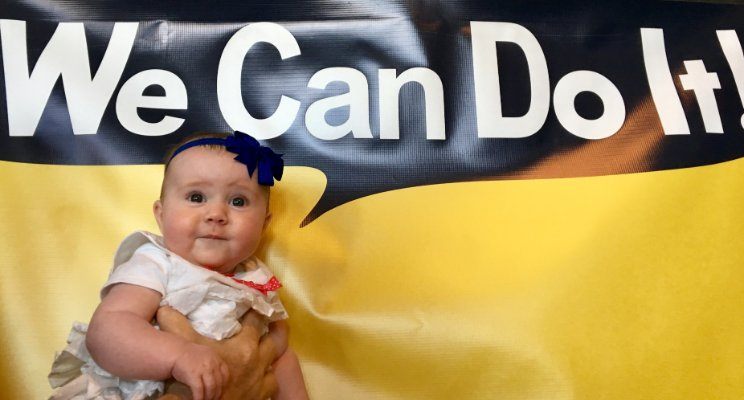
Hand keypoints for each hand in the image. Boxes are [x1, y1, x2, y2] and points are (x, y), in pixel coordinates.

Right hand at [157, 306, 286, 399]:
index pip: (258, 320)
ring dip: (274, 354)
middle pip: (278, 339)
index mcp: (245, 346)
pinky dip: (269, 376)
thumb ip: (177, 326)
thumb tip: (164, 308)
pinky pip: (272, 382)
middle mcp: (259, 360)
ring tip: (270, 347)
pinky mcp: (262, 395)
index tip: (262, 300)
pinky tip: (263, 374)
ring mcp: (262, 379)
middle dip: (277, 328)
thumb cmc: (198, 379)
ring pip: (278, 361)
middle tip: (276, 320)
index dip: (259, 309)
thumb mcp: (186, 349)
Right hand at [171, 342, 228, 399]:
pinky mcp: (193, 375)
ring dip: (209, 397)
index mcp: (216, 358)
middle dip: (217, 394)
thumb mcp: (205, 356)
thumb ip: (213, 365)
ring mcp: (203, 368)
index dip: (224, 386)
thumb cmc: (189, 356)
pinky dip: (199, 398)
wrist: (175, 352)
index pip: (225, 375)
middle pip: (219, 383)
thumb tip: (217, 381)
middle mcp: (212, 363)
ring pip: (211, 388)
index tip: (221, 392)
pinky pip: (199, 390)